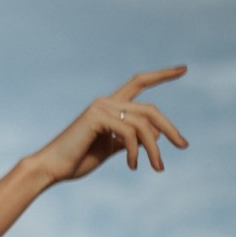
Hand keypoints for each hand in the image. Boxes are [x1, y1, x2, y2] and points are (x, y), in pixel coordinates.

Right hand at [34, 66, 188, 183]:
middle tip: (184, 146)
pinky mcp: (97, 117)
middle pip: (150, 109)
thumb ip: (130, 140)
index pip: (139, 83)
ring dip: (154, 149)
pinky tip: (132, 166)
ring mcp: (101, 107)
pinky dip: (137, 152)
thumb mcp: (110, 149)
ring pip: (143, 124)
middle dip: (170, 127)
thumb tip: (156, 135)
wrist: (51, 168)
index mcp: (109, 106)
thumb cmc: (77, 160)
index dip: (161, 75)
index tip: (183, 69)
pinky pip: (130, 132)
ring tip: (157, 167)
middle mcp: (106, 101)